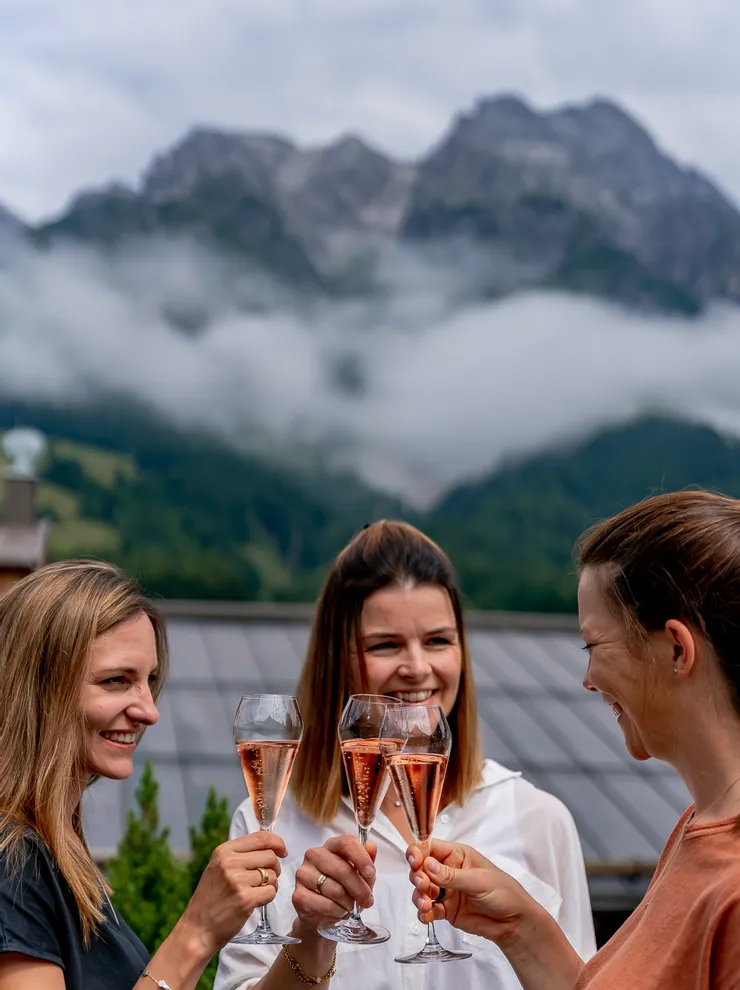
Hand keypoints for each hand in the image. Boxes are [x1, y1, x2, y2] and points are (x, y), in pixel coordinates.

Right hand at [180, 831, 286, 954]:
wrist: (197, 929)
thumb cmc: (211, 899)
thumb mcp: (218, 868)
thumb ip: (240, 855)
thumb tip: (271, 845)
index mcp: (223, 851)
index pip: (260, 837)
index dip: (277, 842)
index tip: (282, 851)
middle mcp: (229, 863)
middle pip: (270, 856)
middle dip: (275, 868)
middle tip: (268, 878)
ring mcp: (237, 881)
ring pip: (272, 875)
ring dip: (271, 884)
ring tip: (258, 892)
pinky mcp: (245, 900)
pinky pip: (271, 892)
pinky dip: (268, 897)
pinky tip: (257, 901)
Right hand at [293, 835, 376, 932]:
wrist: (323, 916)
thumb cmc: (343, 890)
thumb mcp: (360, 876)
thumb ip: (366, 861)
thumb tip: (372, 848)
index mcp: (331, 846)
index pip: (346, 843)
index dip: (361, 857)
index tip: (371, 873)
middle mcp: (314, 855)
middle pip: (342, 869)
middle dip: (359, 888)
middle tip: (367, 900)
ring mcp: (303, 874)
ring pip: (335, 889)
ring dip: (348, 902)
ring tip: (350, 906)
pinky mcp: (298, 895)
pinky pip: (325, 904)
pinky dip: (337, 911)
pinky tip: (339, 911)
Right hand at [408, 839, 536, 945]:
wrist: (513, 923)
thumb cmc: (504, 893)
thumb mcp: (479, 880)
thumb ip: (452, 875)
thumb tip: (428, 865)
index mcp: (457, 856)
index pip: (430, 848)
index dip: (419, 853)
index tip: (415, 862)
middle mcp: (448, 871)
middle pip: (421, 869)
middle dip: (418, 877)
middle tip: (423, 886)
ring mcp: (446, 891)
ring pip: (422, 890)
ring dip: (419, 897)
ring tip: (426, 905)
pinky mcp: (446, 910)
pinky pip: (428, 910)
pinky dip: (423, 913)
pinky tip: (426, 916)